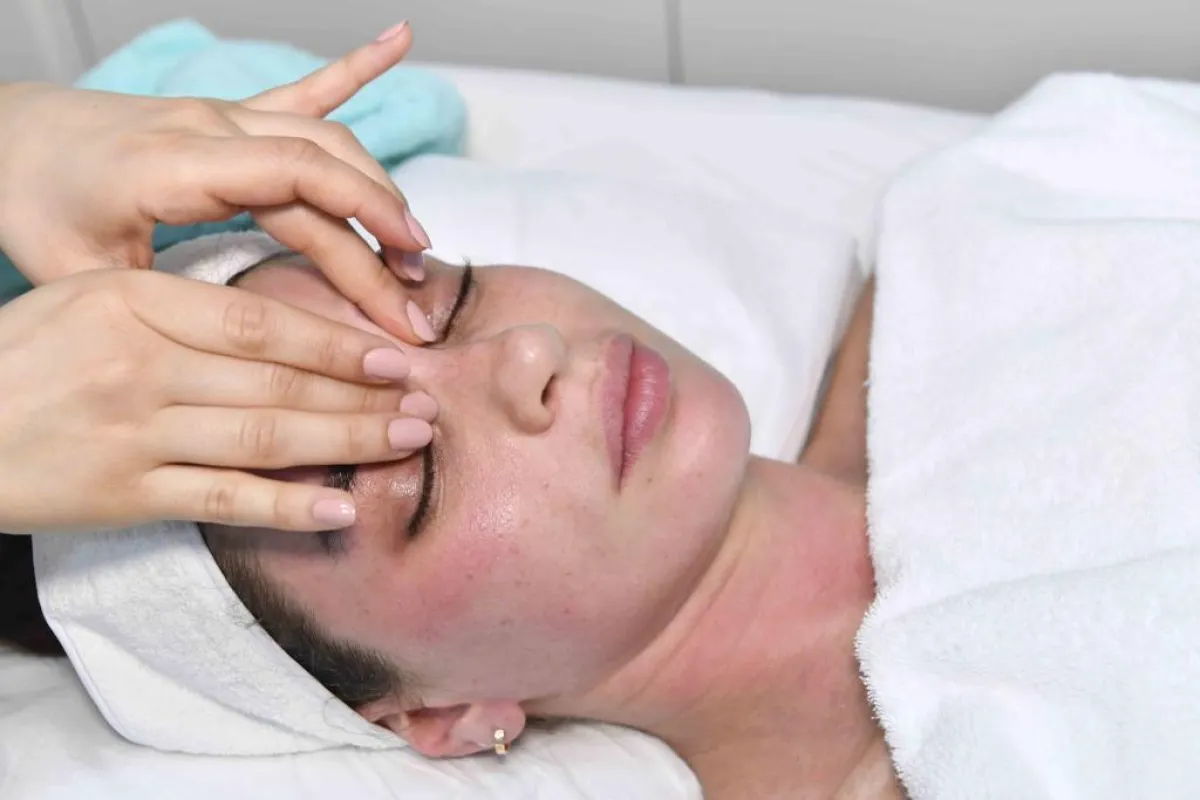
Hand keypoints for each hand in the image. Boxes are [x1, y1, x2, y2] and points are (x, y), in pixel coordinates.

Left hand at [0, 22, 436, 343]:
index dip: (362, 233)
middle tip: (417, 301)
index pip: (298, 186)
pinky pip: (304, 91)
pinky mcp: (230, 115)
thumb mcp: (79, 272)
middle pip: (326, 173)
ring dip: (380, 190)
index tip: (402, 288)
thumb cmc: (33, 202)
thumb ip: (159, 303)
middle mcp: (212, 128)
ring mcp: (225, 114)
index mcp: (176, 163)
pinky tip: (397, 40)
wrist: (6, 139)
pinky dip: (355, 68)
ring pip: (328, 140)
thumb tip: (240, 347)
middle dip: (384, 235)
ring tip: (416, 245)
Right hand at [0, 269, 435, 533]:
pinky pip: (224, 500)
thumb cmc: (25, 357)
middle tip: (424, 402)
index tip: (394, 353)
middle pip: (278, 382)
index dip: (338, 342)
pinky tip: (342, 506)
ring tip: (405, 441)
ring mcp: (134, 433)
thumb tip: (286, 330)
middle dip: (363, 394)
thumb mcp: (91, 300)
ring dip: (346, 441)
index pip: (262, 323)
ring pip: (264, 437)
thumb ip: (182, 308)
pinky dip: (287, 506)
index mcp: (134, 302)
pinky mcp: (126, 494)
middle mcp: (139, 364)